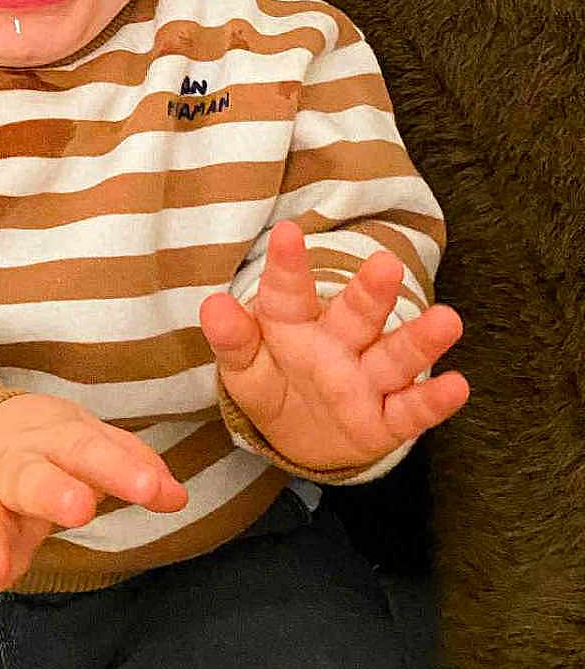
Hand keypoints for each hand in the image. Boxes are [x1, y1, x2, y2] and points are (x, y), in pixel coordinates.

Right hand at [0, 395, 188, 638]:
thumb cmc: (51, 450)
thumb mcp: (89, 442)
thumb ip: (130, 465)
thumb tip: (177, 496)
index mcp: (49, 442)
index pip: (85, 448)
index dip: (119, 467)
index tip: (153, 489)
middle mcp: (11, 472)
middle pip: (28, 477)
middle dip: (51, 491)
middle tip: (80, 508)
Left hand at [199, 220, 469, 473]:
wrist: (301, 436)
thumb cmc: (273, 384)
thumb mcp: (244, 366)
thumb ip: (233, 339)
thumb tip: (211, 306)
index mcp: (294, 324)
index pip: (287, 293)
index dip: (286, 265)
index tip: (285, 232)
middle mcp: (338, 344)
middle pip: (356, 314)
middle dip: (370, 292)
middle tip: (386, 264)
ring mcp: (365, 381)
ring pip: (394, 356)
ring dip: (419, 340)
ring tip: (447, 320)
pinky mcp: (386, 421)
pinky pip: (411, 411)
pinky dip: (433, 401)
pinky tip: (458, 385)